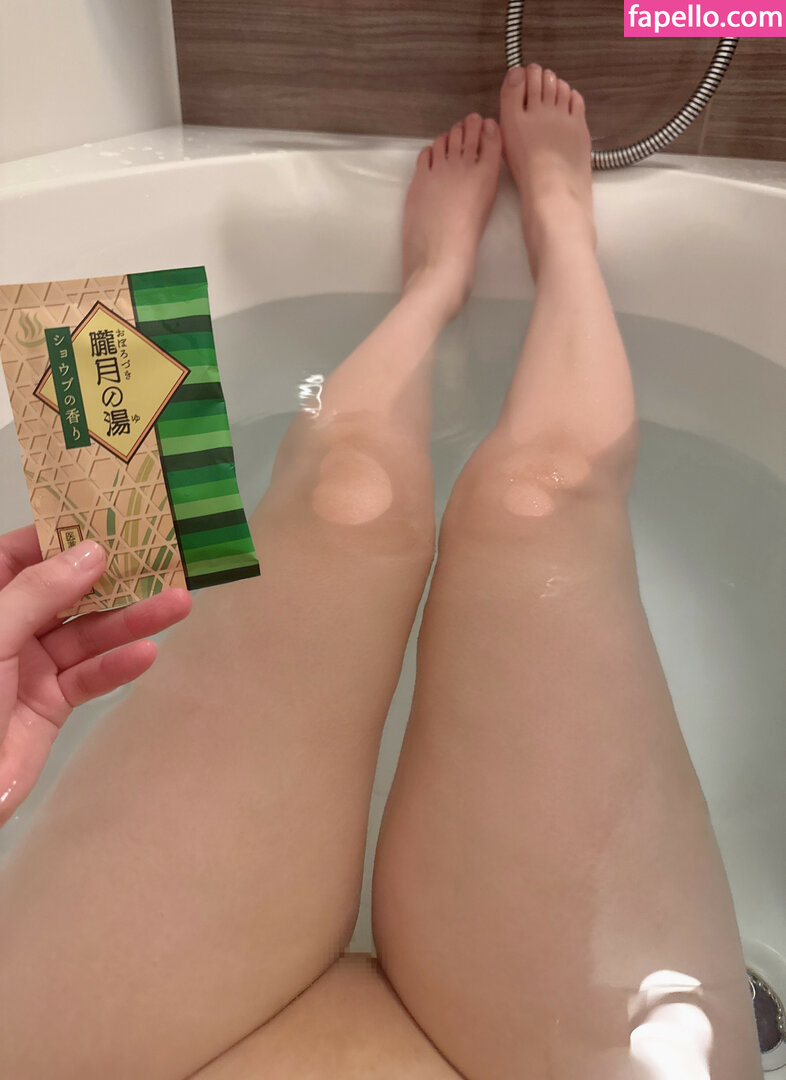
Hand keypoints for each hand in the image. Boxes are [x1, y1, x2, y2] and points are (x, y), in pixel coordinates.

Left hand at [0, 525, 191, 825]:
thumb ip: (38, 592)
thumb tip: (92, 551)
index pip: (21, 554)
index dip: (65, 536)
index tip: (113, 520)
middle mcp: (7, 627)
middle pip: (66, 592)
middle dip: (112, 576)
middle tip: (162, 556)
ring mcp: (29, 666)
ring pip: (87, 635)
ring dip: (130, 620)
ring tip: (178, 602)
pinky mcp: (50, 705)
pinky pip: (89, 678)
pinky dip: (117, 667)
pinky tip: (147, 652)